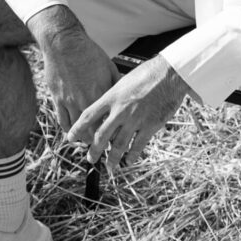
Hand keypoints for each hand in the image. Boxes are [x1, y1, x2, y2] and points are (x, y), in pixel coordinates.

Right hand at [27, 5, 118, 133]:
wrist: (64, 43)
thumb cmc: (89, 52)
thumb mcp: (109, 66)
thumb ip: (116, 83)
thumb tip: (124, 95)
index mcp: (102, 93)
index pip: (109, 121)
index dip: (114, 133)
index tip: (118, 139)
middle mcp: (86, 100)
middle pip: (94, 130)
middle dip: (99, 141)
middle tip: (104, 146)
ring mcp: (70, 101)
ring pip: (77, 129)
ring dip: (83, 138)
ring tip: (89, 141)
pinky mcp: (57, 99)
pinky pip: (63, 120)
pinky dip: (69, 129)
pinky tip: (73, 132)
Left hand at [66, 56, 192, 169]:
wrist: (170, 74)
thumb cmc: (147, 73)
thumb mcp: (123, 81)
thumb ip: (113, 95)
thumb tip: (104, 104)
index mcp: (112, 97)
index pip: (89, 116)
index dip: (77, 129)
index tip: (70, 138)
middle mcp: (121, 110)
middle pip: (101, 136)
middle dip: (94, 150)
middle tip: (90, 158)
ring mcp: (135, 119)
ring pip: (118, 145)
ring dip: (112, 158)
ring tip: (109, 166)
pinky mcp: (150, 126)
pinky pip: (138, 146)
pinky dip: (132, 156)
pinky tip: (129, 161)